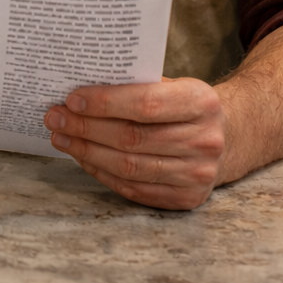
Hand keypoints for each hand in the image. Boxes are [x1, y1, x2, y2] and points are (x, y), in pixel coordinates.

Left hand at [43, 77, 227, 209]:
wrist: (227, 137)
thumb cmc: (184, 105)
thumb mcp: (171, 84)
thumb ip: (134, 85)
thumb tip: (78, 91)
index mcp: (201, 102)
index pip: (145, 104)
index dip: (104, 103)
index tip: (71, 99)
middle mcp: (205, 141)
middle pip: (131, 138)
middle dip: (85, 128)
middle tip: (54, 118)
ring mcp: (198, 174)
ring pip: (129, 167)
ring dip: (87, 151)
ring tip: (61, 137)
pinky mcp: (186, 198)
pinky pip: (133, 189)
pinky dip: (101, 172)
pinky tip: (82, 156)